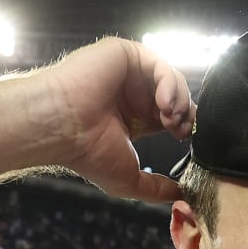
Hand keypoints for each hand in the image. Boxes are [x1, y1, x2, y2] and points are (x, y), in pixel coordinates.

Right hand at [38, 38, 194, 202]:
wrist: (62, 128)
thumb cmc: (85, 152)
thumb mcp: (128, 179)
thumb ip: (155, 188)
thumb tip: (180, 195)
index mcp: (133, 117)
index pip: (171, 114)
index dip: (183, 124)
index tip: (183, 138)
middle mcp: (131, 93)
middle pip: (176, 95)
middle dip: (184, 113)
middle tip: (178, 129)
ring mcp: (127, 73)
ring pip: (171, 78)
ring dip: (179, 100)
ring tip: (169, 118)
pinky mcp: (123, 53)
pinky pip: (158, 64)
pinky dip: (169, 83)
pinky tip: (163, 103)